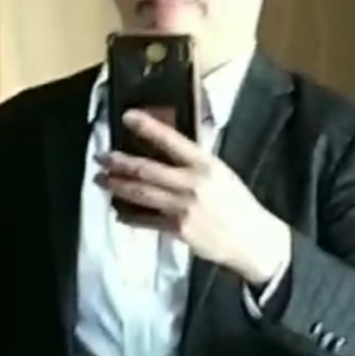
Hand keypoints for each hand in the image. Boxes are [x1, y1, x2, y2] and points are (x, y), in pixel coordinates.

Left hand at [97, 109, 290, 283]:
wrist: (253, 239)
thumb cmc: (238, 203)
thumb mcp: (222, 173)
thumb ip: (195, 162)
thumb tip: (169, 146)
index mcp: (206, 164)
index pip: (172, 140)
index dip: (148, 127)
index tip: (127, 116)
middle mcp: (192, 183)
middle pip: (147, 169)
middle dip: (120, 162)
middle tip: (101, 156)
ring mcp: (183, 208)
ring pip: (142, 194)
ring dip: (118, 186)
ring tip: (101, 179)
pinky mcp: (178, 230)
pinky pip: (147, 220)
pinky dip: (130, 215)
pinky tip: (118, 211)